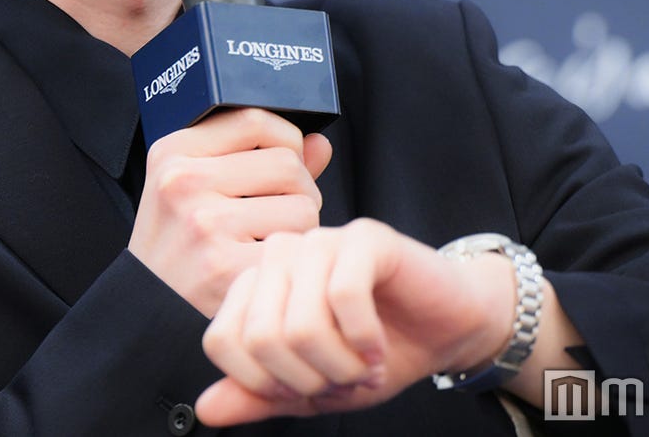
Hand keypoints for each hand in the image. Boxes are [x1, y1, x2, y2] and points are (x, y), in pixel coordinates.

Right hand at [128, 108, 333, 316]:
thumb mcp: (194, 187)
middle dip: (299, 190)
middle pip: (289, 164)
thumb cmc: (177, 244)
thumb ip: (256, 158)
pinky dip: (291, 259)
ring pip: (303, 207)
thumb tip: (318, 143)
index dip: (286, 140)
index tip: (285, 161)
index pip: (256, 121)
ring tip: (269, 240)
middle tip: (278, 214)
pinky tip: (265, 266)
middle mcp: (184, 182)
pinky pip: (295, 248)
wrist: (145, 306)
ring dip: (300, 228)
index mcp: (173, 152)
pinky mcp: (225, 267)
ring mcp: (204, 224)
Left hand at [195, 219, 516, 425]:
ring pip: (299, 323)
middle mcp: (278, 256)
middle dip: (309, 379)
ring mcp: (319, 240)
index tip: (308, 388)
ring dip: (339, 365)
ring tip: (364, 366)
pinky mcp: (363, 237)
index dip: (266, 383)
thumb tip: (205, 410)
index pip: (222, 341)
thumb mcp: (310, 390)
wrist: (443, 332)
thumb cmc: (373, 355)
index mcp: (254, 286)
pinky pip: (343, 296)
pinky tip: (378, 347)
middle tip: (344, 378)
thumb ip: (258, 396)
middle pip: (261, 337)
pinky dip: (364, 340)